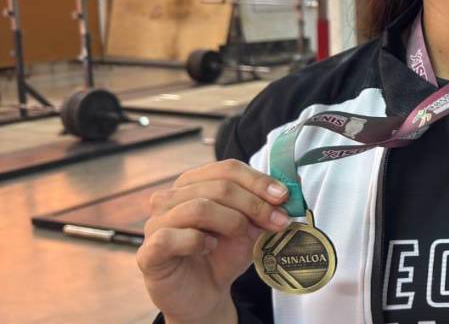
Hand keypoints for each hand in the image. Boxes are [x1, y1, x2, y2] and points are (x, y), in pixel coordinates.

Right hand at [137, 159, 291, 323]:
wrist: (204, 294)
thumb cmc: (222, 255)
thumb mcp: (249, 229)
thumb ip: (262, 210)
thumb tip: (285, 195)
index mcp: (195, 184)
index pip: (227, 169)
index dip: (258, 180)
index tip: (283, 196)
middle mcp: (172, 198)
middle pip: (218, 186)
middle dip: (254, 204)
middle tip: (277, 221)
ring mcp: (156, 224)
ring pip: (198, 207)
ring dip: (232, 220)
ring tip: (245, 235)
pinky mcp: (149, 252)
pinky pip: (171, 237)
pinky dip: (197, 240)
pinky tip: (210, 247)